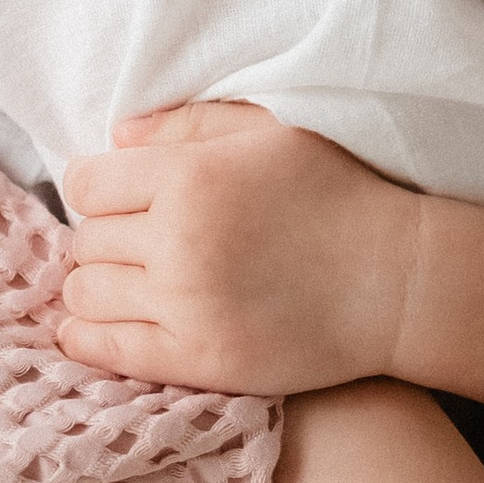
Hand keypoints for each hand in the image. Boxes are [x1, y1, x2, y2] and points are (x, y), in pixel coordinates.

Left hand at [59, 103, 421, 396]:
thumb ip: (190, 124)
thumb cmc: (339, 194)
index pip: (87, 182)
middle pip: (87, 239)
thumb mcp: (271, 131)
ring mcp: (185, 305)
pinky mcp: (199, 359)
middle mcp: (179, 239)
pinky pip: (107, 350)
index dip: (100, 188)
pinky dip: (88, 338)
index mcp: (191, 176)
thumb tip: (116, 136)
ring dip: (100, 286)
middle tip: (142, 242)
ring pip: (87, 294)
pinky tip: (99, 327)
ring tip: (132, 283)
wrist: (396, 281)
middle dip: (107, 237)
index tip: (124, 198)